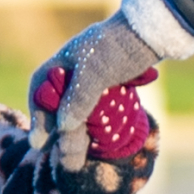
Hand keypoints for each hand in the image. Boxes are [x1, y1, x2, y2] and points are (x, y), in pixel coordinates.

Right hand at [26, 8, 181, 169]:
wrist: (154, 32)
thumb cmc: (120, 48)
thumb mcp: (97, 72)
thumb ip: (79, 99)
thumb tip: (62, 127)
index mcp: (61, 64)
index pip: (39, 92)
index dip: (39, 118)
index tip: (40, 143)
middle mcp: (73, 72)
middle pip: (59, 107)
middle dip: (61, 133)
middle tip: (66, 161)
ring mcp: (92, 78)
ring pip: (78, 111)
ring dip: (78, 133)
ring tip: (78, 159)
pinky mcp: (110, 85)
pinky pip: (95, 110)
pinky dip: (93, 125)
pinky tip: (96, 141)